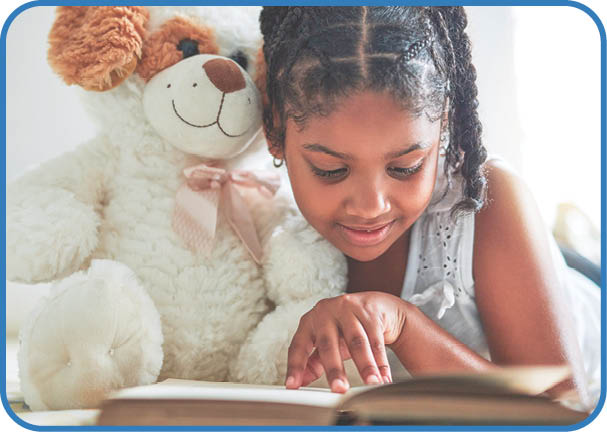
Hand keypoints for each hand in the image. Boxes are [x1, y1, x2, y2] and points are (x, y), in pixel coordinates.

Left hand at [285, 292, 408, 392]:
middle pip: (328, 343)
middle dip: (334, 369)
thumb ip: (312, 362)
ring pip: (357, 341)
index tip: (293, 385)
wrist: (374, 305)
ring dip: (365, 365)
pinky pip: (376, 340)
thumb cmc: (345, 327)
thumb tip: (300, 383)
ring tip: (371, 383)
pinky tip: (383, 377)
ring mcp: (348, 309)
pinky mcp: (369, 311)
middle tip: (339, 389)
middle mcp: (326, 312)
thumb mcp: (326, 343)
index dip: (295, 366)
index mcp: (310, 321)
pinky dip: (381, 362)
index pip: (299, 345)